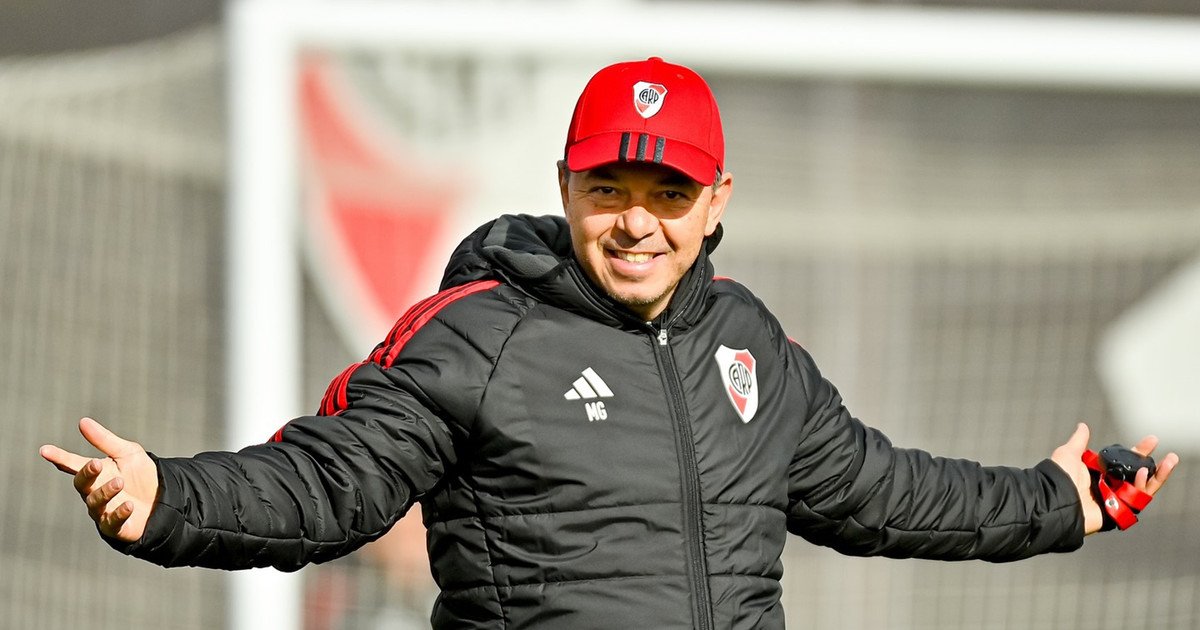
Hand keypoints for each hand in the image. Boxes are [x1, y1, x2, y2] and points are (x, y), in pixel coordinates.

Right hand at [40, 417, 158, 542]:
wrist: (163, 500)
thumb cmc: (141, 476)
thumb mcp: (127, 453)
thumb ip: (104, 440)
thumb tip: (82, 421)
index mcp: (95, 473)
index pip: (72, 464)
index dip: (59, 457)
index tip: (45, 450)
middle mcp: (93, 492)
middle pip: (81, 483)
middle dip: (87, 473)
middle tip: (97, 464)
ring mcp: (103, 510)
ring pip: (96, 502)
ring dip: (106, 491)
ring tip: (120, 481)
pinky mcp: (115, 526)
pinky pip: (112, 521)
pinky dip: (119, 513)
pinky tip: (129, 505)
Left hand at [1050, 423, 1178, 534]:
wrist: (1053, 499)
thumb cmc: (1058, 477)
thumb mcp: (1068, 454)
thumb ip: (1079, 441)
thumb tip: (1083, 426)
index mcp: (1099, 473)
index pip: (1125, 461)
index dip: (1139, 451)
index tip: (1152, 440)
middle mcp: (1109, 486)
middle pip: (1139, 476)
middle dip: (1155, 465)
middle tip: (1169, 455)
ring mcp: (1115, 499)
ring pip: (1143, 488)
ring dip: (1158, 476)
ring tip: (1168, 462)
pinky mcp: (1118, 512)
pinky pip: (1136, 500)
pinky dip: (1142, 487)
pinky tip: (1143, 473)